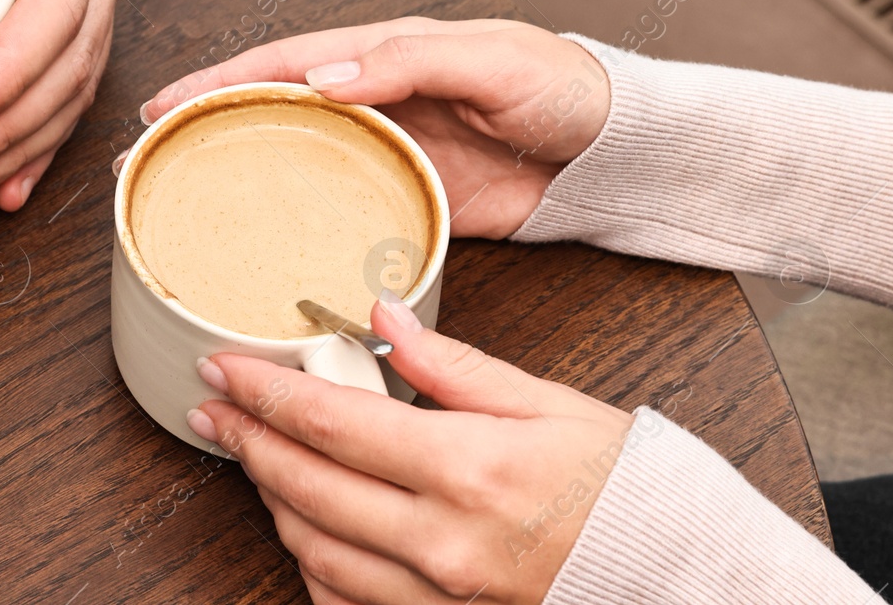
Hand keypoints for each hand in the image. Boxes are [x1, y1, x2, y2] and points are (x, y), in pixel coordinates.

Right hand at [139, 19, 609, 238]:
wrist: (613, 152)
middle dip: (207, 128)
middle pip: (273, 112)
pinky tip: (265, 246)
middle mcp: (375, 102)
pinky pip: (340, 212)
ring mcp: (387, 155)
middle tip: (146, 158)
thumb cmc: (562, 87)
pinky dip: (298, 225)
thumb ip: (408, 61)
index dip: (219, 81)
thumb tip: (325, 78)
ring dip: (240, 177)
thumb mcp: (488, 59)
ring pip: (296, 163)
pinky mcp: (410, 203)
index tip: (164, 104)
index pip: (284, 63)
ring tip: (182, 200)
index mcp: (384, 54)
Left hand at [188, 295, 633, 604]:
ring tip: (252, 456)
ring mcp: (439, 595)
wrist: (679, 574)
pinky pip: (347, 603)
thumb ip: (451, 365)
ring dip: (272, 499)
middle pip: (306, 487)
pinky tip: (303, 527)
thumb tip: (381, 316)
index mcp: (468, 470)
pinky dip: (311, 562)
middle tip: (213, 407)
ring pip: (314, 550)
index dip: (264, 392)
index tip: (223, 367)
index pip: (331, 424)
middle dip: (247, 442)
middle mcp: (442, 542)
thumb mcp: (546, 403)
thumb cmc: (623, 486)